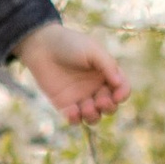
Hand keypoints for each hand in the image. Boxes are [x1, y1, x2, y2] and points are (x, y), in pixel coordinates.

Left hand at [14, 22, 130, 124]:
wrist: (42, 46)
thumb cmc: (70, 44)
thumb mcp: (92, 50)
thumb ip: (108, 65)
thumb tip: (119, 84)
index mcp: (106, 74)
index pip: (122, 89)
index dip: (122, 95)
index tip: (116, 96)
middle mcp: (96, 88)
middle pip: (110, 107)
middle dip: (108, 107)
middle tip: (100, 101)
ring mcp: (81, 98)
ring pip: (94, 117)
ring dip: (93, 116)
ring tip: (85, 108)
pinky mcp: (65, 105)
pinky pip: (75, 119)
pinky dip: (76, 119)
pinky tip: (72, 112)